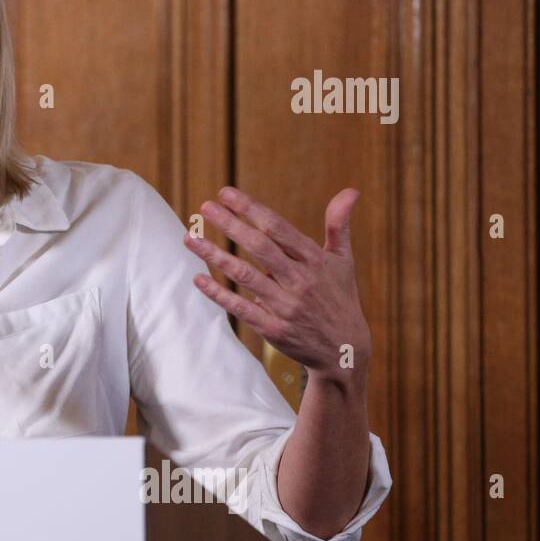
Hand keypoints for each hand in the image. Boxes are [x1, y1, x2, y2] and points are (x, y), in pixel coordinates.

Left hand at [182, 186, 371, 384]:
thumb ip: (338, 225)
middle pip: (260, 247)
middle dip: (230, 225)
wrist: (344, 350)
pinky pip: (241, 308)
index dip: (251, 209)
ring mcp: (286, 306)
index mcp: (314, 260)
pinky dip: (218, 294)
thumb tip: (350, 190)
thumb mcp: (343, 261)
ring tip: (189, 238)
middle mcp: (301, 281)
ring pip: (245, 276)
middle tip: (204, 207)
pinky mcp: (274, 329)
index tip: (225, 193)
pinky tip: (198, 278)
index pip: (278, 228)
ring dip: (215, 255)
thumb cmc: (339, 297)